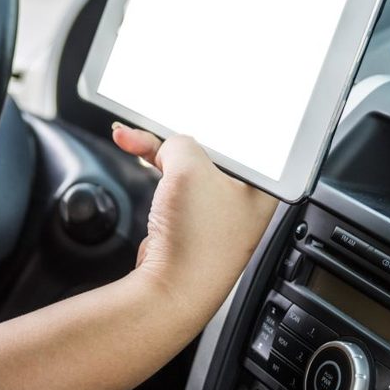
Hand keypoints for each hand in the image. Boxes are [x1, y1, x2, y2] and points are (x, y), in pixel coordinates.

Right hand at [112, 124, 277, 320]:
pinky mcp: (190, 220)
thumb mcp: (188, 166)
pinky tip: (136, 152)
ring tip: (130, 136)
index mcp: (260, 184)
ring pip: (186, 164)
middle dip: (175, 132)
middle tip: (153, 119)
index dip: (215, 116)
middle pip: (209, 148)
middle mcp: (242, 197)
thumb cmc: (196, 239)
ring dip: (157, 147)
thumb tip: (170, 144)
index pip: (242, 135)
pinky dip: (155, 167)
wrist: (170, 291)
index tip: (192, 98)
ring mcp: (215, 210)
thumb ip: (180, 142)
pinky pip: (174, 182)